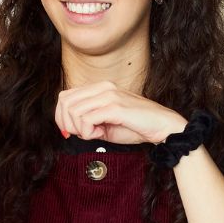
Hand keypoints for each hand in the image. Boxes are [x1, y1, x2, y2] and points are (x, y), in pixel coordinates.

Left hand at [55, 82, 186, 144]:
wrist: (163, 127)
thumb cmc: (136, 127)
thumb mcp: (106, 125)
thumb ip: (88, 122)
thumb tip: (71, 128)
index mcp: (100, 88)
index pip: (65, 96)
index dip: (60, 116)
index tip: (68, 132)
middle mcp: (103, 87)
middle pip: (65, 101)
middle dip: (65, 122)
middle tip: (77, 135)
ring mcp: (109, 95)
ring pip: (73, 110)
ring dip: (78, 128)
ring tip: (93, 135)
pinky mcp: (114, 107)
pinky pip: (86, 119)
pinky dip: (87, 132)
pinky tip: (98, 135)